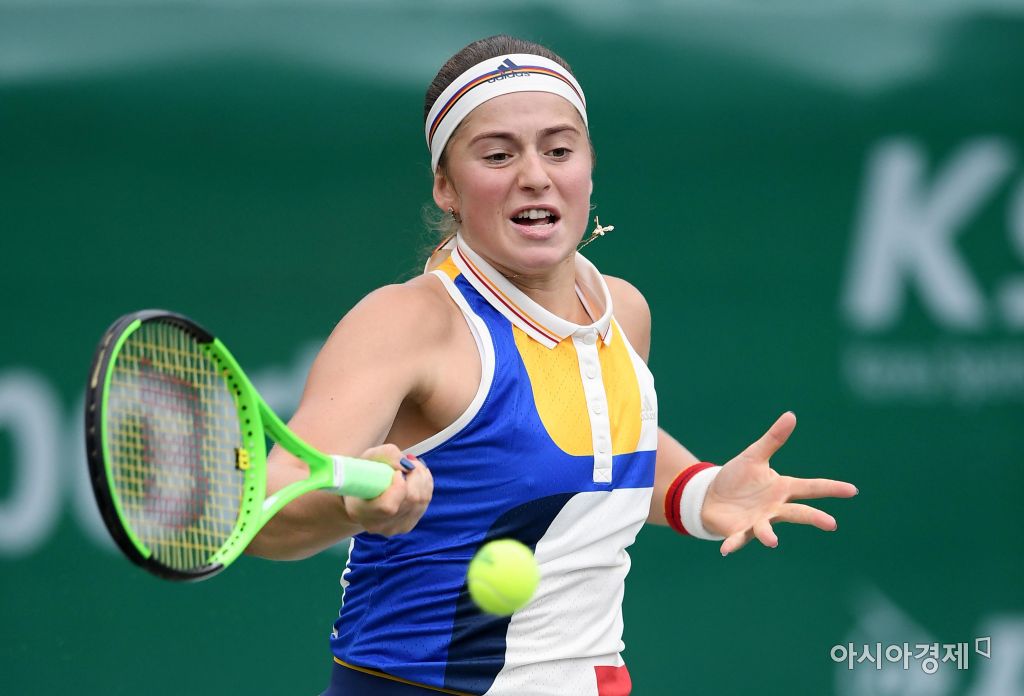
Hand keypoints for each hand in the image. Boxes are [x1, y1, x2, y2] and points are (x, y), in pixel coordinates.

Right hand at [344, 444, 432, 535]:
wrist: (363, 493)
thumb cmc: (364, 473)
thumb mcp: (369, 457)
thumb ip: (387, 455)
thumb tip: (408, 465)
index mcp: (360, 510)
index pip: (388, 507)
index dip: (399, 487)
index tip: (397, 472)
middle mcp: (377, 525)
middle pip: (410, 501)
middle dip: (416, 476)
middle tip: (410, 462)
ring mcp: (393, 528)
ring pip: (421, 502)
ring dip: (423, 478)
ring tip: (414, 466)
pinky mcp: (406, 526)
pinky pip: (424, 504)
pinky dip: (426, 486)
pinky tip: (418, 476)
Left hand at [701, 412, 856, 555]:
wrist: (712, 496)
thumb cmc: (737, 478)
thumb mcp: (754, 456)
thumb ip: (773, 439)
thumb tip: (791, 415)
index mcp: (782, 489)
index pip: (810, 487)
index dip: (831, 488)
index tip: (852, 490)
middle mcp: (774, 508)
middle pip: (798, 512)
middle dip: (814, 517)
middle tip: (831, 523)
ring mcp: (758, 522)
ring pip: (767, 529)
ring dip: (768, 535)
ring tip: (772, 541)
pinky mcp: (739, 531)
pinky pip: (737, 539)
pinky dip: (733, 544)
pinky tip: (726, 550)